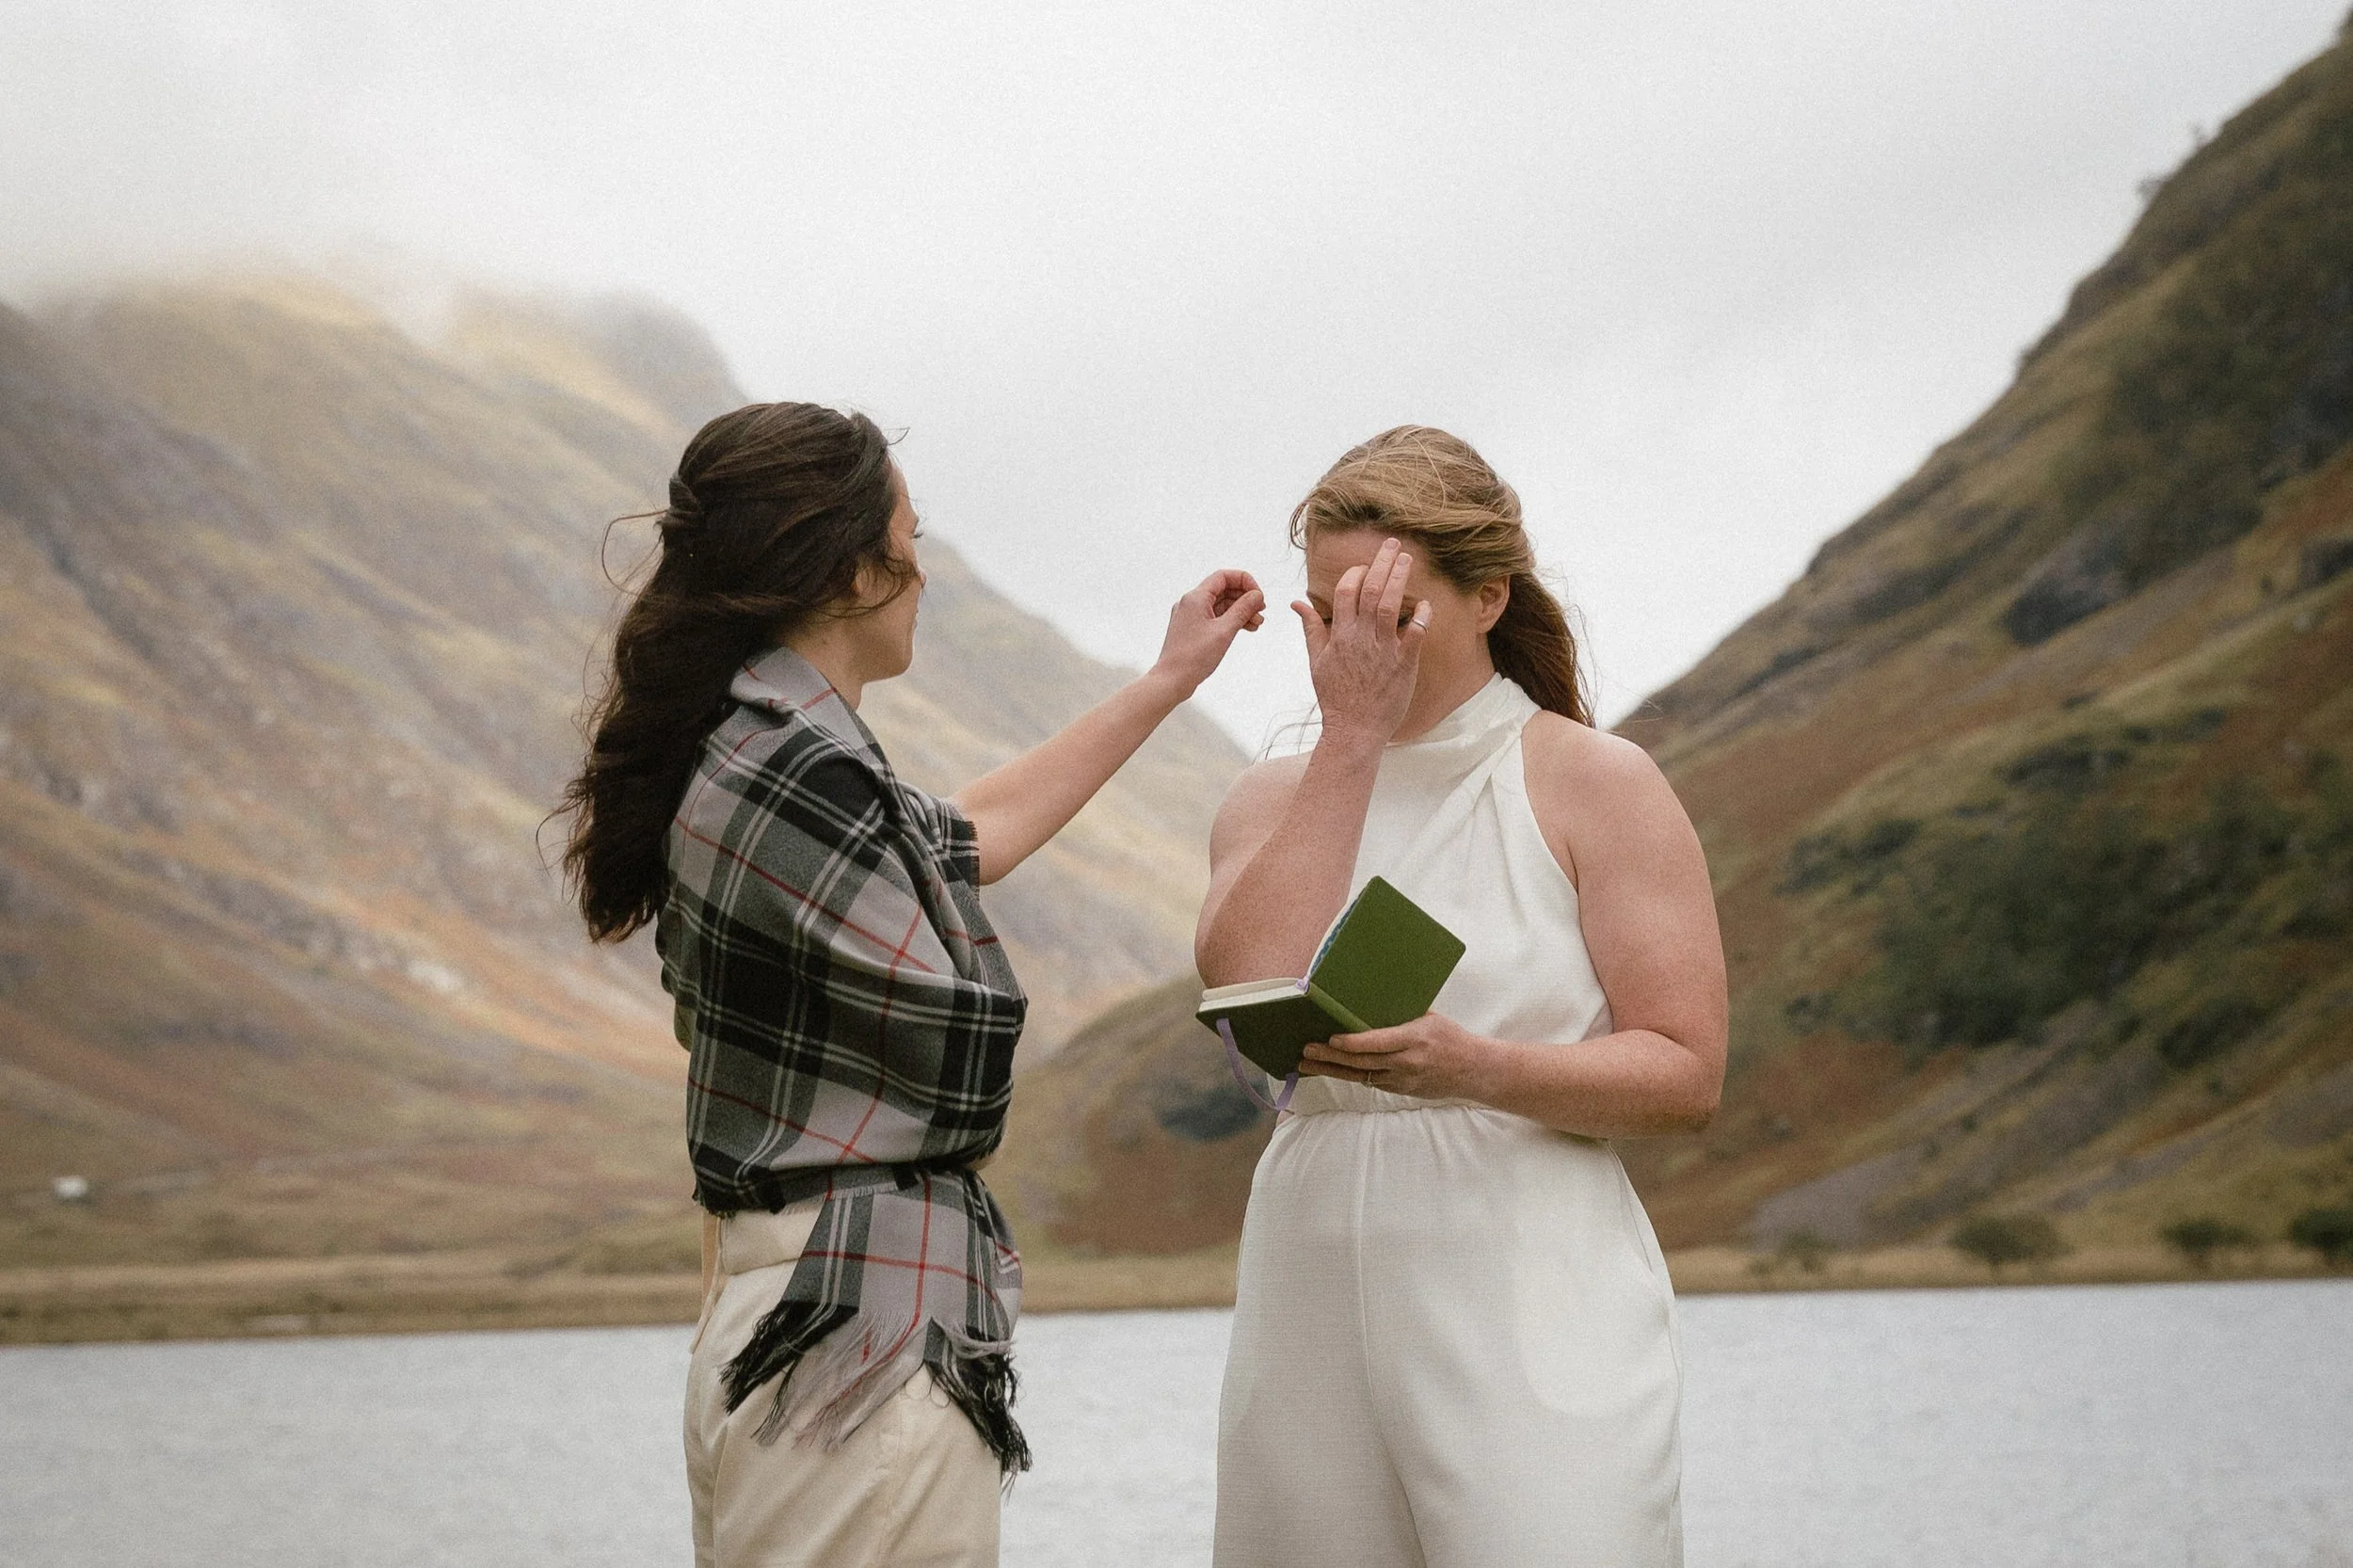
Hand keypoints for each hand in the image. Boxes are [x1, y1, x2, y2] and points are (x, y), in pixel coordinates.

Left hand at [1152, 570, 1264, 693]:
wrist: (1172, 680)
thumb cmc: (1192, 658)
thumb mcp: (1224, 631)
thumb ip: (1242, 609)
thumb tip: (1256, 595)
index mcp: (1195, 598)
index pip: (1223, 576)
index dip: (1244, 581)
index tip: (1258, 595)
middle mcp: (1191, 603)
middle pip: (1223, 590)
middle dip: (1245, 598)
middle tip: (1261, 610)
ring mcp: (1191, 616)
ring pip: (1221, 605)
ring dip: (1240, 611)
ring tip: (1257, 623)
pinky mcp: (1193, 628)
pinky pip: (1216, 617)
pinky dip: (1231, 621)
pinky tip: (1245, 628)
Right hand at [1295, 538, 1427, 748]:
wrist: (1354, 730)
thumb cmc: (1335, 696)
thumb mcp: (1316, 662)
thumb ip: (1311, 629)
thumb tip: (1297, 603)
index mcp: (1339, 635)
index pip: (1344, 591)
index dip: (1355, 573)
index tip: (1365, 566)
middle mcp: (1360, 638)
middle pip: (1371, 590)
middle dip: (1382, 563)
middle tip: (1393, 544)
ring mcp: (1383, 650)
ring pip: (1391, 605)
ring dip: (1399, 579)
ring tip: (1407, 560)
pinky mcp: (1404, 664)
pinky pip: (1416, 634)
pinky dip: (1422, 616)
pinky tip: (1425, 604)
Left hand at [1298, 1011, 1498, 1101]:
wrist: (1474, 1071)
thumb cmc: (1451, 1038)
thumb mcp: (1430, 1018)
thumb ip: (1402, 1013)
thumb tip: (1371, 999)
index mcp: (1415, 1039)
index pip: (1378, 1043)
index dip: (1353, 1043)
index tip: (1332, 1038)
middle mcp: (1406, 1063)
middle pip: (1362, 1062)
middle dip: (1331, 1057)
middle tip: (1305, 1050)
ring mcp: (1402, 1080)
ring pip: (1360, 1076)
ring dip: (1331, 1069)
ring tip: (1305, 1063)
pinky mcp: (1400, 1091)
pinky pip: (1370, 1082)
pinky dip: (1349, 1075)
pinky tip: (1330, 1069)